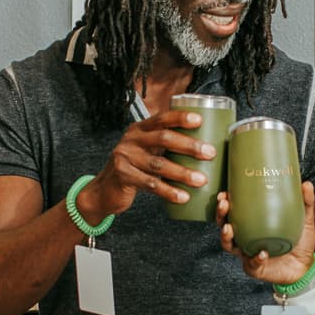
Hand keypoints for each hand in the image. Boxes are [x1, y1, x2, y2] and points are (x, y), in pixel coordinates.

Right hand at [78, 111, 216, 220]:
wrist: (104, 190)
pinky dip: (168, 191)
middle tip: (210, 153)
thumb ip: (164, 146)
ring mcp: (125, 156)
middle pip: (163, 138)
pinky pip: (150, 184)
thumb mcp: (145, 151)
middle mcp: (131, 139)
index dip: (180, 117)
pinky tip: (183, 197)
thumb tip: (203, 147)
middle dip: (189, 145)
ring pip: (158, 164)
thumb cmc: (134, 168)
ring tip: (201, 180)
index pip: (162, 118)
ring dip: (182, 173)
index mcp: (140, 129)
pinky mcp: (122, 175)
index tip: (200, 120)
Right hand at [216, 181, 314, 285]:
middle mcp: (245, 238)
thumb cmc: (299, 240)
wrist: (306, 265)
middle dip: (221, 215)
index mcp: (252, 224)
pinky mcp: (255, 269)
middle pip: (225, 226)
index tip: (224, 192)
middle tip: (224, 203)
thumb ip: (305, 202)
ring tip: (229, 228)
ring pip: (229, 246)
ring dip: (226, 236)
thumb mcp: (304, 219)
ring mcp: (248, 254)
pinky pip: (252, 264)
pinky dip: (255, 258)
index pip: (233, 211)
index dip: (225, 202)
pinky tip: (262, 253)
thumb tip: (306, 183)